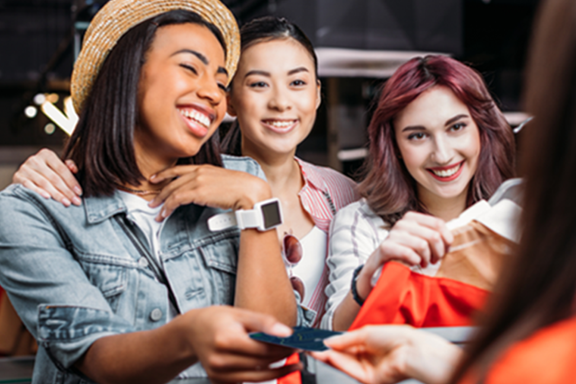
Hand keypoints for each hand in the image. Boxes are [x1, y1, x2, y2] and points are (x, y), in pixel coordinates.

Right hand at [12, 148, 81, 205]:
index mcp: (47, 154)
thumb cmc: (46, 174)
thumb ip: (67, 167)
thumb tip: (74, 168)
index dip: (72, 181)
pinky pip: (30, 186)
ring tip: (66, 203)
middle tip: (76, 201)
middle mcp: (35, 159)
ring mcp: (25, 168)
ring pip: (44, 183)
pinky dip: (39, 192)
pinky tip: (48, 198)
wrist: (25, 178)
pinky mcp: (18, 177)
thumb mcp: (57, 168)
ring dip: (57, 194)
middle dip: (67, 191)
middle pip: (54, 178)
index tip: (79, 192)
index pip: (62, 169)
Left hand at [148, 164, 270, 220]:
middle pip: (172, 181)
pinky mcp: (197, 192)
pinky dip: (168, 207)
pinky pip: (176, 199)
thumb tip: (207, 193)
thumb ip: (213, 184)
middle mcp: (199, 171)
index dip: (165, 173)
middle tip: (152, 201)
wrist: (250, 191)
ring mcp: (197, 181)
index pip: (180, 169)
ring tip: (157, 212)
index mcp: (205, 167)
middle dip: (160, 191)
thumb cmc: (244, 189)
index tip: (155, 178)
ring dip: (162, 202)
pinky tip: (165, 214)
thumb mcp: (225, 182)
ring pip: (172, 191)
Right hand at [185, 306, 300, 382]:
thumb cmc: (216, 319)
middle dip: (283, 359)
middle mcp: (221, 360)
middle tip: (298, 352)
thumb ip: (264, 323)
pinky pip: (247, 381)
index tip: (297, 344)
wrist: (192, 332)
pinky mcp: (219, 381)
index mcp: (226, 340)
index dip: (282, 348)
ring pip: (257, 377)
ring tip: (292, 363)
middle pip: (261, 364)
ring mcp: (219, 374)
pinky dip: (262, 375)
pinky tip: (273, 367)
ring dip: (277, 371)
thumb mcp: (240, 313)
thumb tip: (286, 332)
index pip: (262, 350)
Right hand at [310, 325, 461, 383]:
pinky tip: (328, 355)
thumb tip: (329, 341)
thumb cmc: (397, 337)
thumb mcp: (366, 332)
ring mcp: (369, 368)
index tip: (320, 340)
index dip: (333, 342)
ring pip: (344, 363)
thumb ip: (345, 339)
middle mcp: (369, 357)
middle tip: (313, 346)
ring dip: (329, 356)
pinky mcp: (370, 379)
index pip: (347, 344)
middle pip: (344, 355)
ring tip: (316, 350)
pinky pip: (350, 370)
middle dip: (328, 350)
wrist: (411, 350)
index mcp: (370, 343)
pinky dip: (338, 362)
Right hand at [356, 212, 452, 299]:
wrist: (380, 264)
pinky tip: (414, 263)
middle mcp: (402, 223)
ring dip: (427, 258)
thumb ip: (434, 235)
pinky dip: (415, 261)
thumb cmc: (405, 252)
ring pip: (423, 245)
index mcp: (412, 217)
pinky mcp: (386, 246)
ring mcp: (393, 234)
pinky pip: (409, 253)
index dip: (447, 239)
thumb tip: (450, 239)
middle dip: (438, 251)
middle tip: (435, 260)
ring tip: (425, 263)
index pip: (438, 223)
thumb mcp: (420, 239)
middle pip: (433, 235)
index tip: (446, 249)